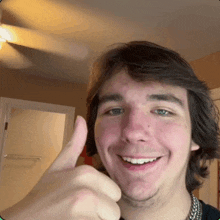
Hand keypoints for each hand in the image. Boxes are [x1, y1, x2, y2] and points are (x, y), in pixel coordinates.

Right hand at [0, 116, 120, 219]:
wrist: (23, 219)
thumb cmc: (43, 194)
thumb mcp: (60, 165)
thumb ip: (75, 142)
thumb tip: (81, 119)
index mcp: (86, 173)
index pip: (115, 192)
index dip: (102, 198)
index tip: (84, 199)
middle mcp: (87, 190)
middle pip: (114, 209)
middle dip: (101, 212)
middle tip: (80, 210)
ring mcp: (83, 211)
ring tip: (77, 217)